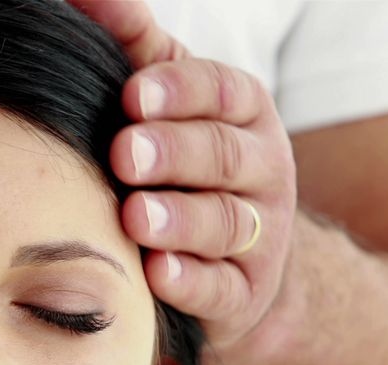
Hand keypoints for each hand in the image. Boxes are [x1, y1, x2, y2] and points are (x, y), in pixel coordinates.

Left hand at [68, 0, 296, 351]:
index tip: (133, 95)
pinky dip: (191, 283)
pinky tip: (157, 276)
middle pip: (223, 155)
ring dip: (179, 219)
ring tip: (135, 215)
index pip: (222, 92)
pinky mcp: (243, 295)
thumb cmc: (182, 167)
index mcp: (243, 116)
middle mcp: (262, 170)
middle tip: (125, 153)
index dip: (180, 92)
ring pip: (225, 223)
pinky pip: (221, 288)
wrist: (236, 264)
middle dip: (175, 153)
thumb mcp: (167, 102)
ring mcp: (259, 237)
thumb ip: (134, 47)